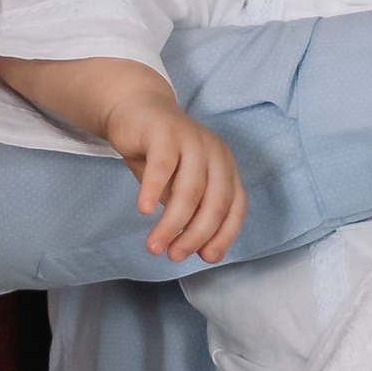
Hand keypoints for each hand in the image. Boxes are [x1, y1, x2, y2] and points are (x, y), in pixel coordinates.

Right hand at [102, 87, 246, 264]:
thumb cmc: (161, 156)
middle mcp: (215, 153)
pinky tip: (144, 210)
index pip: (235, 208)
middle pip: (214, 202)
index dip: (224, 236)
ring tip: (154, 245)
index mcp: (226, 168)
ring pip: (189, 190)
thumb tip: (199, 251)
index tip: (206, 258)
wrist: (136, 111)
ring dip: (172, 223)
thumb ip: (191, 213)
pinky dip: (154, 191)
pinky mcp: (165, 132)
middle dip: (195, 235)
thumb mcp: (179, 188)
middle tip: (174, 256)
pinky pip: (162, 166)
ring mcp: (192, 140)